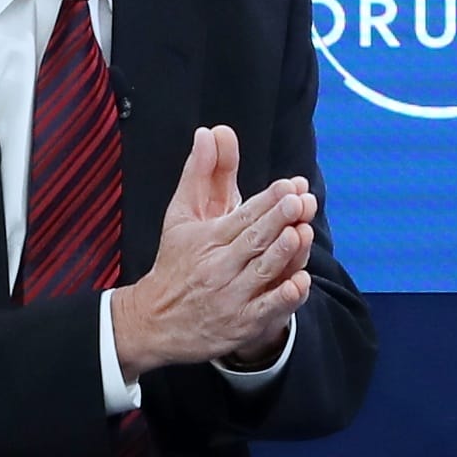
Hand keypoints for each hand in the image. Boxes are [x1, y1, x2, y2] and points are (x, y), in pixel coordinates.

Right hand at [109, 126, 317, 370]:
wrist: (156, 321)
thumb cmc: (176, 263)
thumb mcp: (181, 216)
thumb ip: (200, 174)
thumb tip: (208, 132)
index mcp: (207, 239)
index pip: (242, 216)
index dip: (268, 201)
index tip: (289, 186)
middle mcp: (219, 267)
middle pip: (254, 240)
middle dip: (278, 219)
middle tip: (300, 201)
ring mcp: (231, 297)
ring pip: (262, 272)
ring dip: (283, 253)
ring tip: (301, 232)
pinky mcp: (242, 324)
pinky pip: (267, 309)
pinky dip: (284, 297)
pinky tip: (301, 281)